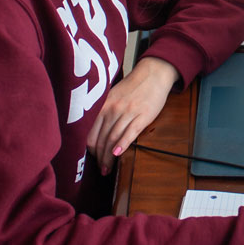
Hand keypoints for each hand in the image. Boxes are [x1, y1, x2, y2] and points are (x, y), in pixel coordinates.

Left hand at [86, 56, 178, 173]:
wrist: (153, 74)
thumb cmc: (133, 87)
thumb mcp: (113, 96)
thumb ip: (103, 113)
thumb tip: (93, 133)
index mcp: (103, 105)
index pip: (90, 134)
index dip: (90, 151)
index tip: (93, 160)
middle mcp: (112, 109)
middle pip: (101, 139)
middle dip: (99, 158)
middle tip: (101, 170)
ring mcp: (127, 112)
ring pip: (113, 139)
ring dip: (109, 158)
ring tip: (108, 169)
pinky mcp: (142, 115)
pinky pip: (130, 133)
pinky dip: (122, 145)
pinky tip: (118, 155)